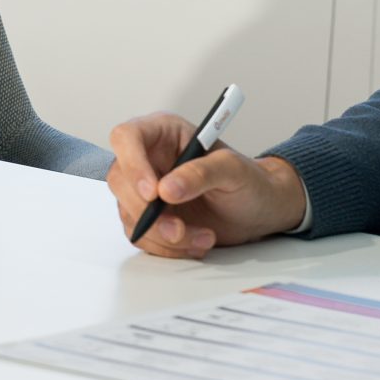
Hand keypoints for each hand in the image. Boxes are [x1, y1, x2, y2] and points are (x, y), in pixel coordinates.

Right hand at [106, 112, 307, 258]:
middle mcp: (149, 159)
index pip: (127, 137)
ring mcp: (145, 190)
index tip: (154, 193)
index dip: (132, 164)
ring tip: (203, 237)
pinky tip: (196, 242)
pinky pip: (141, 235)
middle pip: (120, 180)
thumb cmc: (250, 182)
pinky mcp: (149, 217)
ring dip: (163, 234)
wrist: (259, 212)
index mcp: (164, 133)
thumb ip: (201, 173)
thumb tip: (167, 189)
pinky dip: (166, 247)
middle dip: (147, 211)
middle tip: (179, 228)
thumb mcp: (234, 170)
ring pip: (128, 213)